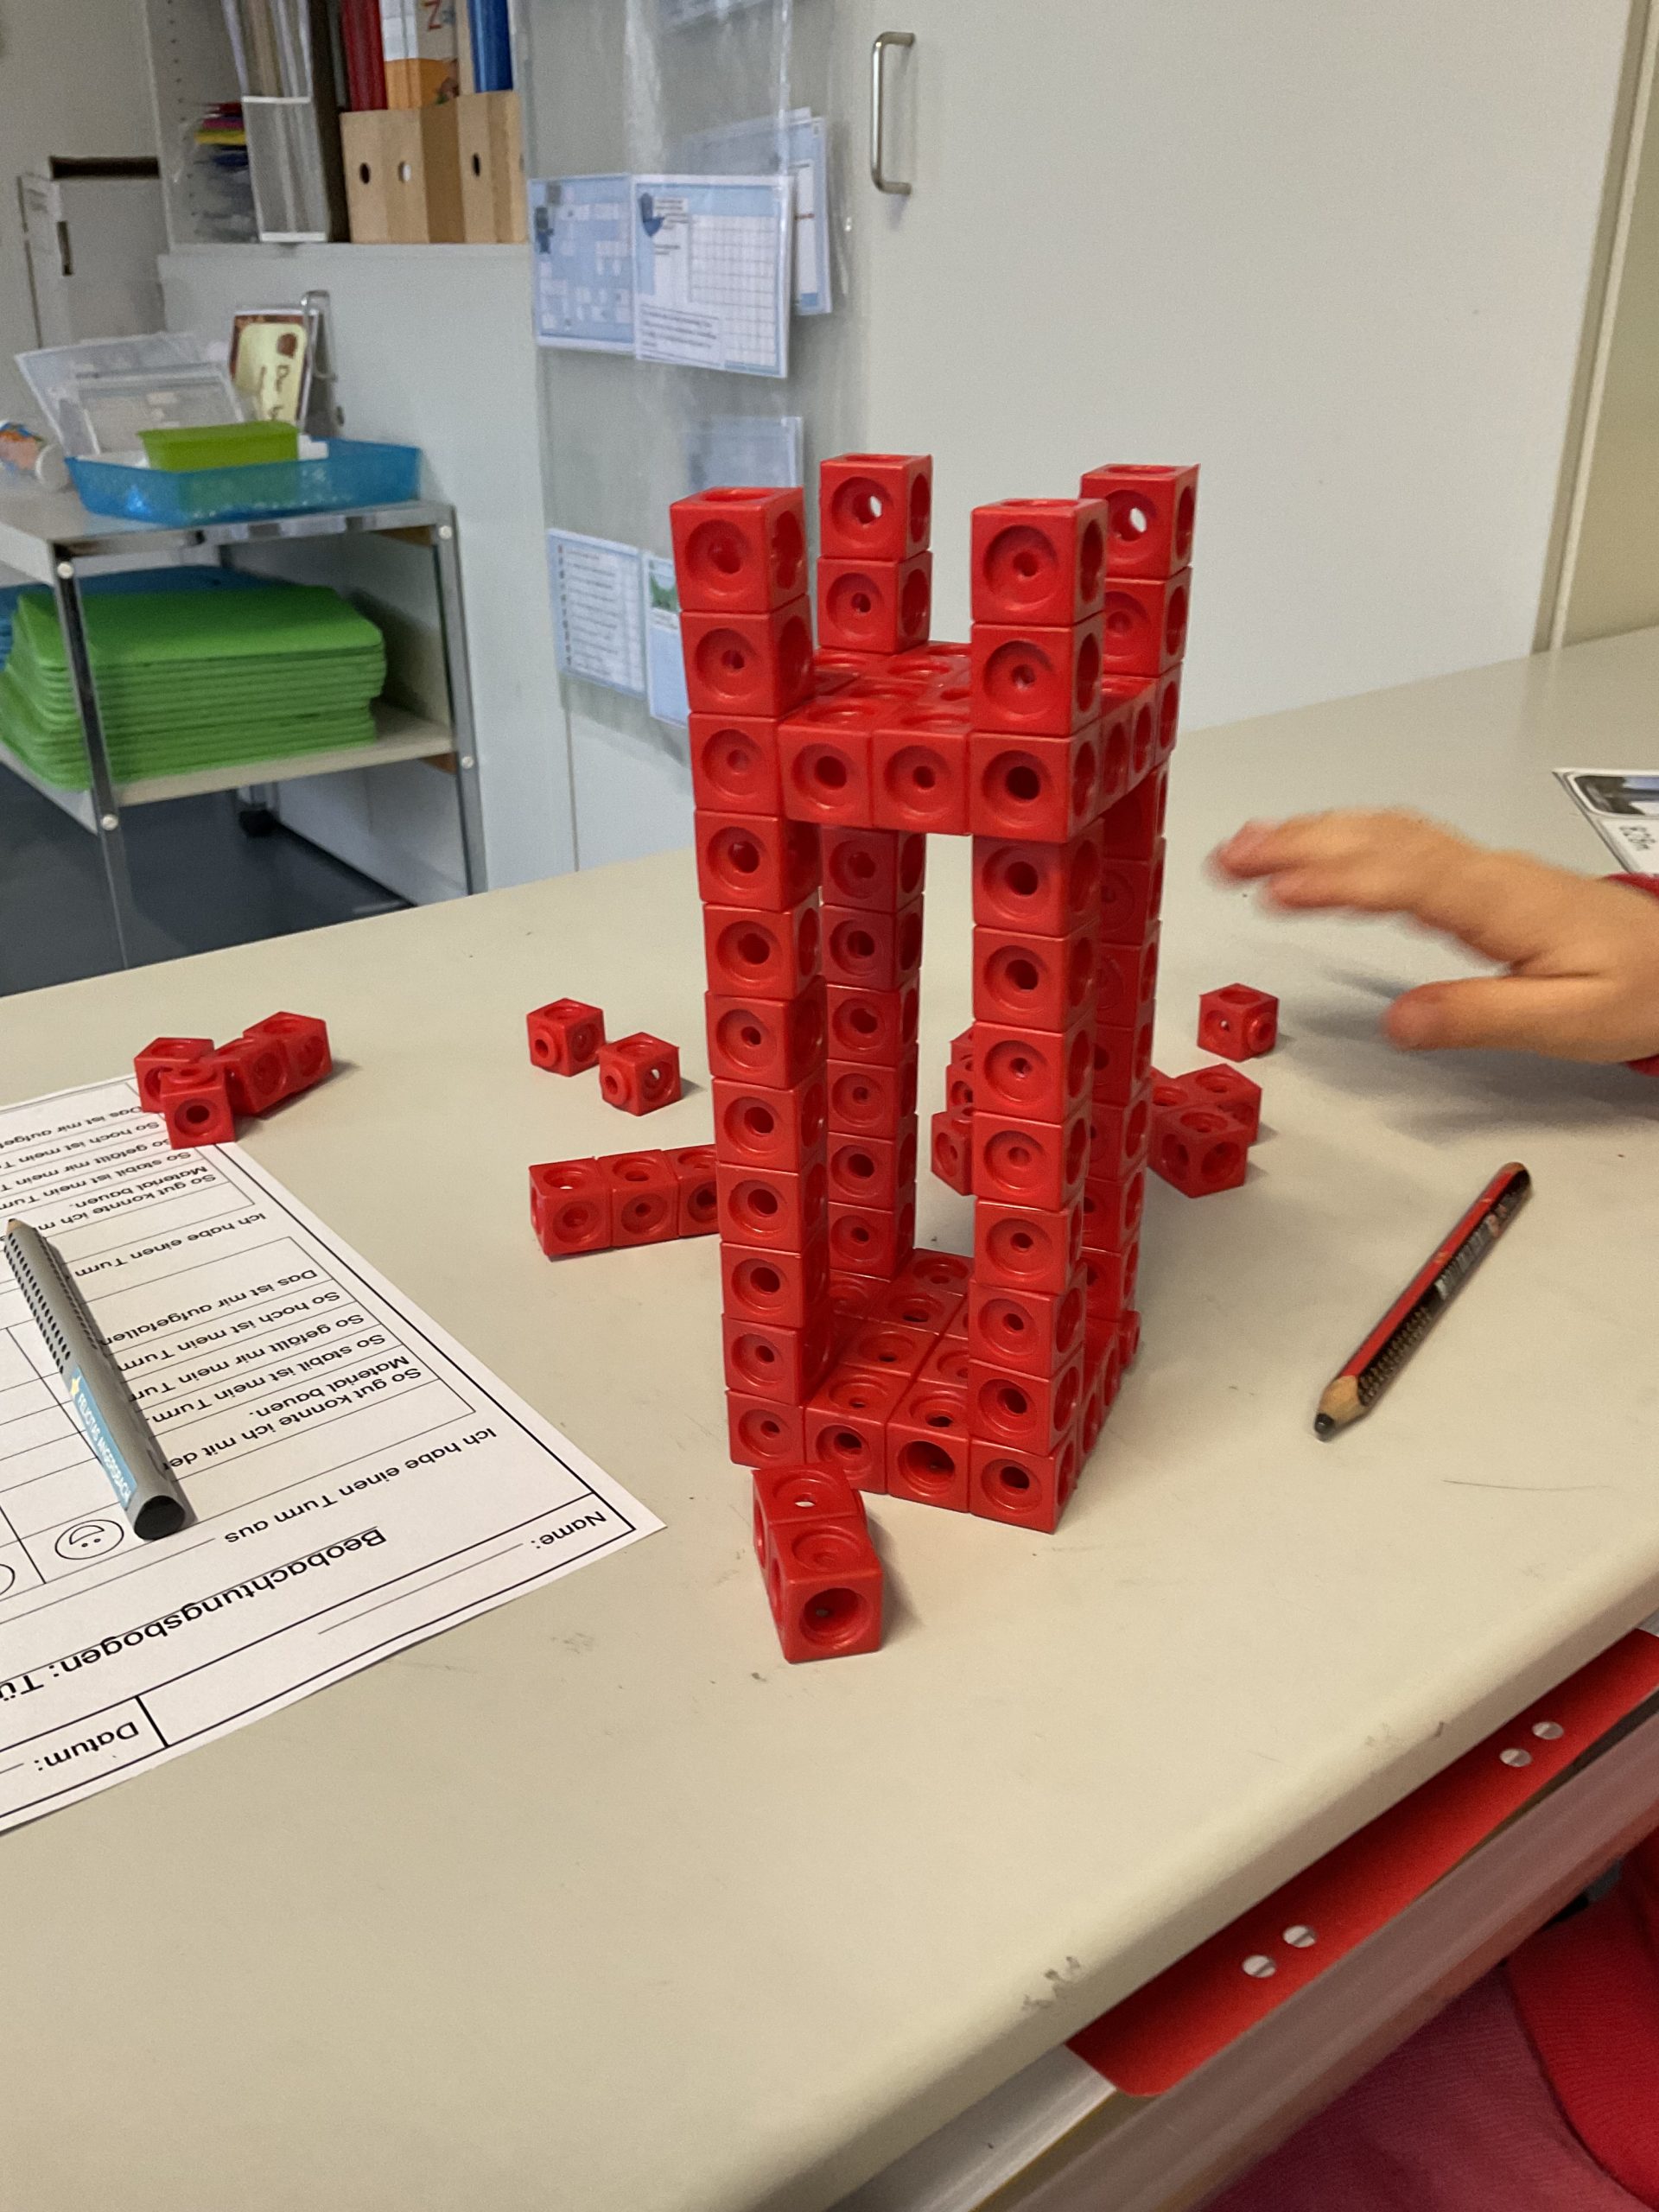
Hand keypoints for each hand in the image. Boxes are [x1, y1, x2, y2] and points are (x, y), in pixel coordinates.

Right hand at [1213, 809, 1658, 1061]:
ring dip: (1313, 832)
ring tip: (1246, 846)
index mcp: (1502, 903)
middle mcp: (1485, 873)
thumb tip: (1400, 1020)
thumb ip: (1481, 1016)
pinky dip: (1346, 835)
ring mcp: (1481, 868)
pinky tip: (1316, 844)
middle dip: (1299, 842)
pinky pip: (1400, 839)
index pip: (1402, 880)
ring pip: (1386, 831)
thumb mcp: (1570, 1022)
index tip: (1274, 891)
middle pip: (1380, 840)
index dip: (1333, 881)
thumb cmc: (1638, 989)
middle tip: (1229, 856)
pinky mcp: (1479, 877)